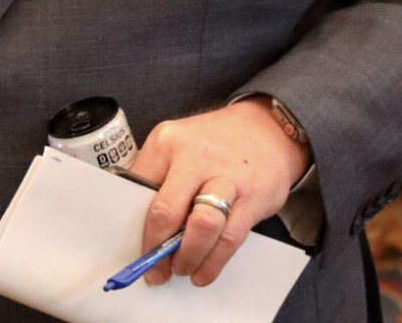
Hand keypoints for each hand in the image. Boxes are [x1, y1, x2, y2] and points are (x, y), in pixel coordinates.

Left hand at [126, 97, 310, 287]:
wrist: (267, 128)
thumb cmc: (214, 143)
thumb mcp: (179, 144)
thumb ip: (160, 177)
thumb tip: (140, 226)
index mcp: (166, 142)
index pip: (138, 190)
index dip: (133, 226)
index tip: (134, 250)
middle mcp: (193, 157)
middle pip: (166, 210)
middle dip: (157, 249)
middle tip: (155, 270)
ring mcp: (225, 177)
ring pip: (201, 226)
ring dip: (187, 257)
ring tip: (181, 270)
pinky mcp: (252, 198)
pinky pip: (228, 238)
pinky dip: (213, 263)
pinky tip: (203, 273)